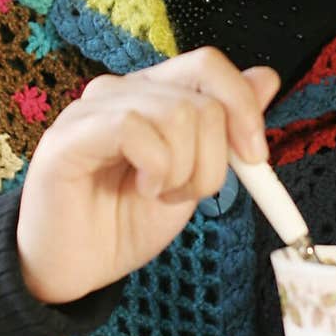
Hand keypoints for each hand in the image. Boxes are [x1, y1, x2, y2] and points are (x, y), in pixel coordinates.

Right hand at [16, 48, 280, 304]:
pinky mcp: (69, 136)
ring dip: (184, 171)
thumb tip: (266, 77)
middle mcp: (123, 90)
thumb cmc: (126, 222)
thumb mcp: (193, 176)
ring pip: (176, 113)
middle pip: (201, 96)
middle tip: (188, 193)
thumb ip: (224, 129)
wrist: (74, 270)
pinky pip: (134, 128)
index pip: (207, 64)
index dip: (243, 105)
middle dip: (215, 159)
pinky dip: (156, 168)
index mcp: (154, 94)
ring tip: (159, 194)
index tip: (255, 158)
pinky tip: (142, 189)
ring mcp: (93, 108)